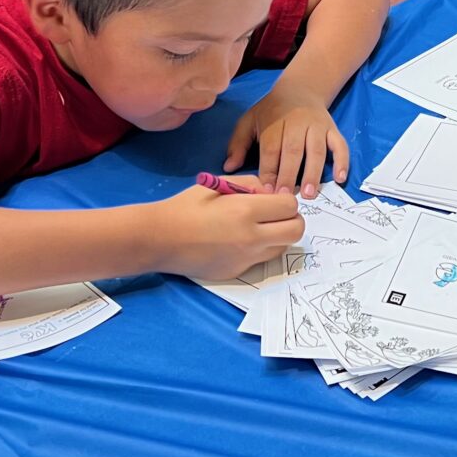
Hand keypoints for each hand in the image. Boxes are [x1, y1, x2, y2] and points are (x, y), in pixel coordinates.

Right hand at [142, 182, 303, 281]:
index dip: (285, 200)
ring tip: (258, 228)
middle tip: (275, 215)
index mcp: (246, 211)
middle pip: (296, 231)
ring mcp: (246, 258)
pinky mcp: (238, 272)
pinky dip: (259, 249)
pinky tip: (240, 241)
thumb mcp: (218, 184)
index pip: (290, 206)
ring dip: (278, 236)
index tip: (272, 199)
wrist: (160, 239)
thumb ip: (250, 184)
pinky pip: (261, 259)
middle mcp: (251, 237)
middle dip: (291, 220)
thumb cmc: (186, 207)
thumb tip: (271, 193)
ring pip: (282, 247)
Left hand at [225, 83, 348, 196]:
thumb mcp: (250, 120)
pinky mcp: (332, 129)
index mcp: (274, 121)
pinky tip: (340, 178)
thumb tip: (229, 166)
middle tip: (286, 196)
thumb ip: (238, 143)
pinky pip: (340, 145)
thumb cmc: (272, 111)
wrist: (300, 89)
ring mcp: (317, 126)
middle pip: (294, 150)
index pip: (271, 148)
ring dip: (313, 172)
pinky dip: (342, 161)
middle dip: (289, 174)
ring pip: (317, 150)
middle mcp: (297, 123)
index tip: (267, 191)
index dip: (269, 170)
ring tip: (310, 194)